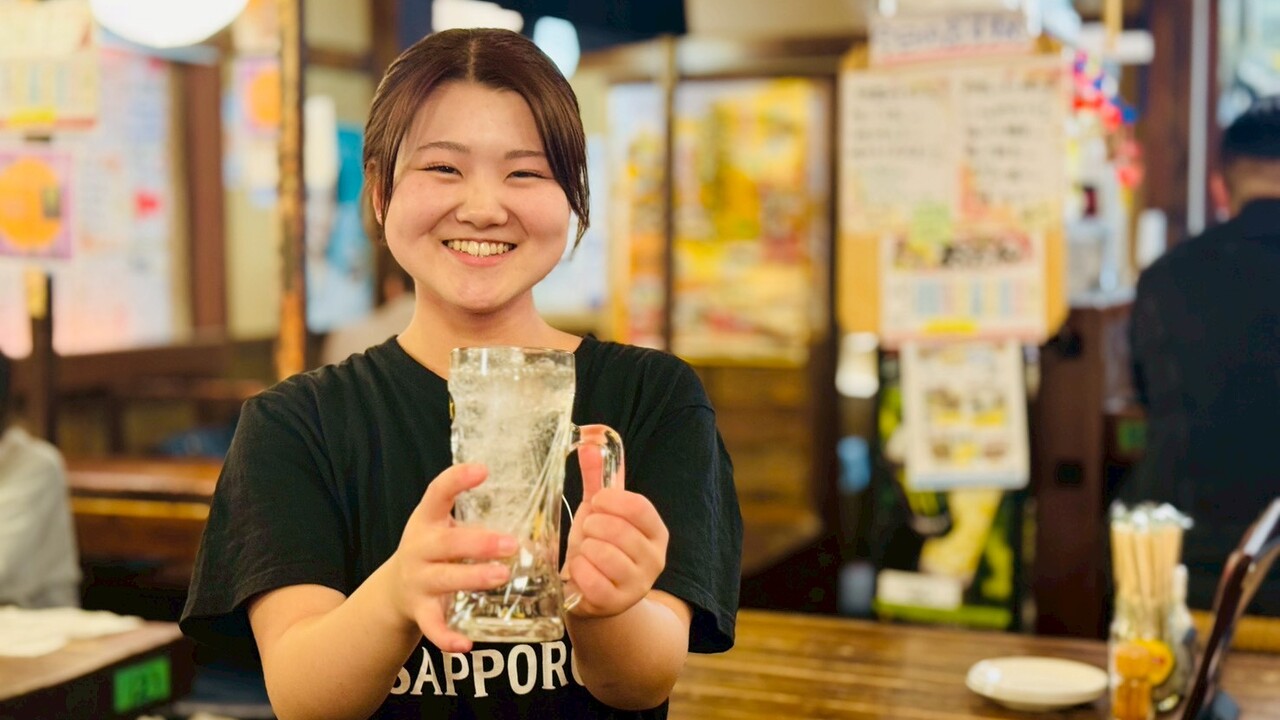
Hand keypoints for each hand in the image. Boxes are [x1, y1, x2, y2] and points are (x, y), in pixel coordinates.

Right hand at [389, 464, 515, 652]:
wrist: (394, 589)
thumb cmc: (433, 549)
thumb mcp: (442, 525)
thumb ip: (474, 515)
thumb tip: (532, 499)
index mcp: (427, 520)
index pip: (436, 493)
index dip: (457, 480)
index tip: (482, 470)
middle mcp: (419, 548)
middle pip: (447, 543)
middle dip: (479, 543)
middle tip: (511, 544)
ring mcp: (418, 580)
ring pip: (445, 579)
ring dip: (473, 578)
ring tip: (501, 577)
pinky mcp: (420, 611)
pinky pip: (433, 626)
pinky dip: (447, 637)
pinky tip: (466, 645)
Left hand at [563, 427, 667, 617]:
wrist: (594, 595)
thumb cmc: (599, 546)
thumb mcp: (601, 512)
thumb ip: (598, 478)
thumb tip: (590, 439)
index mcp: (656, 531)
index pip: (640, 507)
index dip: (611, 501)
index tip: (596, 502)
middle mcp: (655, 558)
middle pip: (618, 530)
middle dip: (593, 527)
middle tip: (589, 533)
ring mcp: (638, 584)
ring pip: (603, 554)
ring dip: (584, 550)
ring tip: (586, 553)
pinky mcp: (617, 603)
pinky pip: (591, 580)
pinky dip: (578, 572)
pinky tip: (580, 571)